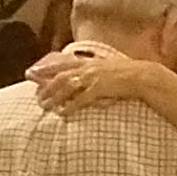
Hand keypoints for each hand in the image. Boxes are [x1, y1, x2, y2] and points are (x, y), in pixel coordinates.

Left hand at [30, 51, 174, 116]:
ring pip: (67, 87)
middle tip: (36, 97)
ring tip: (45, 107)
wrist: (144, 75)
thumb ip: (94, 71)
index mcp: (89, 62)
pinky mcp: (100, 88)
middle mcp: (88, 68)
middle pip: (60, 76)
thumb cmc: (128, 74)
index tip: (32, 73)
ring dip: (55, 97)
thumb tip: (83, 78)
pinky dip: (71, 106)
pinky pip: (81, 98)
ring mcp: (94, 77)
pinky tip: (64, 114)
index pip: (62, 64)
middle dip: (46, 86)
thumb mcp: (108, 67)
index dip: (46, 68)